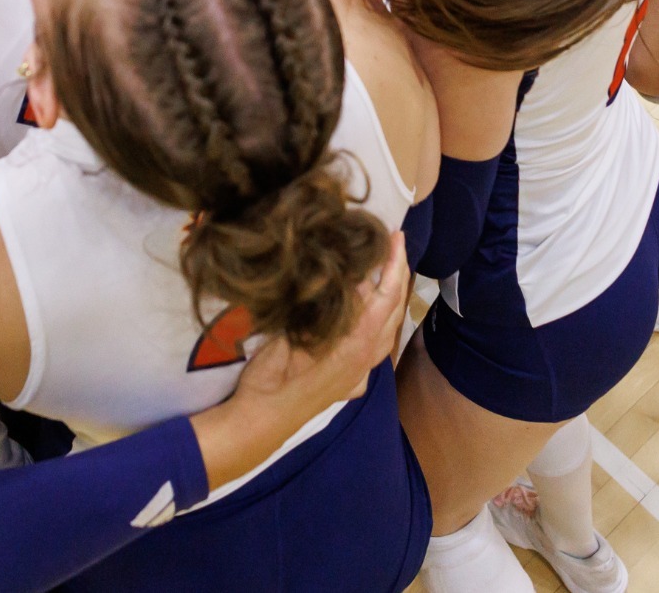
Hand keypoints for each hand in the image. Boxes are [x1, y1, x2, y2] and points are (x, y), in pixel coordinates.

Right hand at [185, 233, 405, 489]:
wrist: (261, 421)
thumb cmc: (271, 377)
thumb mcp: (292, 333)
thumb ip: (324, 310)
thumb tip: (349, 277)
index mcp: (355, 347)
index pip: (385, 299)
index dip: (393, 266)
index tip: (396, 237)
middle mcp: (365, 361)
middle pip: (393, 313)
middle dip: (397, 277)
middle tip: (394, 245)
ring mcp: (359, 374)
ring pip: (386, 332)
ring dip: (389, 301)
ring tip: (384, 272)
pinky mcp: (349, 383)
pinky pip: (373, 348)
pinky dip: (376, 324)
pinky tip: (366, 313)